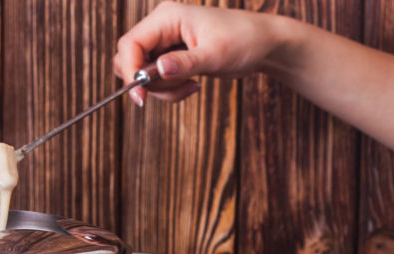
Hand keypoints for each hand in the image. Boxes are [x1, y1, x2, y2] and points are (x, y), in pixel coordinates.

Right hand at [114, 1, 280, 104]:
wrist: (264, 44)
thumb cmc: (245, 40)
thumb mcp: (215, 54)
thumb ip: (185, 63)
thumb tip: (157, 69)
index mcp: (167, 17)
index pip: (129, 44)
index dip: (130, 71)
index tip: (141, 96)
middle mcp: (161, 27)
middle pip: (131, 60)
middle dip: (149, 82)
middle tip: (178, 86)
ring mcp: (165, 43)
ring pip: (142, 74)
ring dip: (163, 89)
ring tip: (191, 85)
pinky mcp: (171, 57)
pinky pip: (157, 79)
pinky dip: (170, 89)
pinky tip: (193, 83)